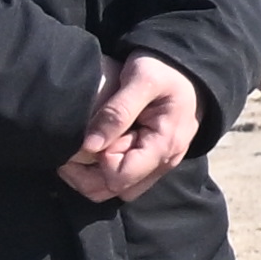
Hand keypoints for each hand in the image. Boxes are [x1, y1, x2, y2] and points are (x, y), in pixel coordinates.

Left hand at [58, 52, 204, 204]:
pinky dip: (102, 171)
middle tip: (77, 143)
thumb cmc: (163, 70)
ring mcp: (158, 165)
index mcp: (165, 145)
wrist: (184, 68)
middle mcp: (164, 162)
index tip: (95, 133)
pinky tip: (97, 147)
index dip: (98, 159)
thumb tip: (89, 146)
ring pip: (115, 191)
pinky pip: (122, 181)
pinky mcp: (150, 162)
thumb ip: (117, 112)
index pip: (119, 176)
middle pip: (114, 190)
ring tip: (85, 145)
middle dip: (86, 173)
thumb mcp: (141, 80)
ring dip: (92, 175)